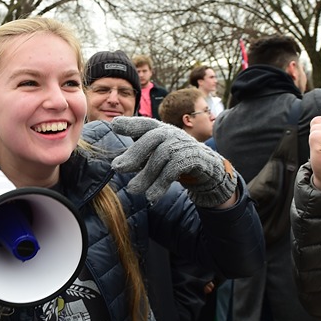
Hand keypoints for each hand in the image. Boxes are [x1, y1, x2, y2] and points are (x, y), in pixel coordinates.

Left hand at [109, 116, 235, 207]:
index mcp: (160, 130)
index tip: (114, 125)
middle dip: (134, 153)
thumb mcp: (155, 157)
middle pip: (151, 138)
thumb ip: (139, 157)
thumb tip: (117, 165)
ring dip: (146, 175)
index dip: (130, 124)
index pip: (144, 124)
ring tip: (132, 189)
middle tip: (117, 168)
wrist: (206, 169)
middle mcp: (171, 133)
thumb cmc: (175, 161)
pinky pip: (175, 168)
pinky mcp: (194, 157)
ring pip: (162, 155)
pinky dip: (161, 183)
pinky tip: (151, 196)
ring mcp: (184, 143)